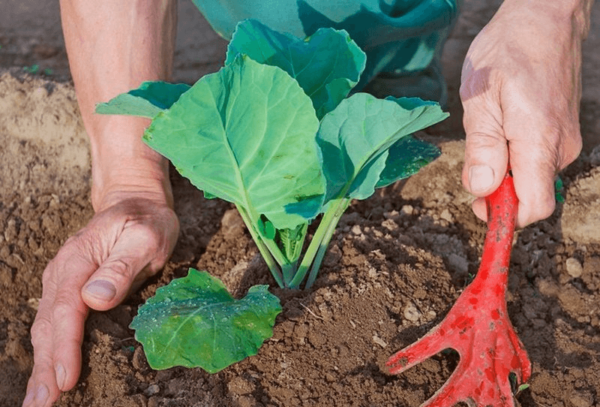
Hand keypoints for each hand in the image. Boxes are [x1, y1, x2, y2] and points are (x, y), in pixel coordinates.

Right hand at [23, 195, 178, 406]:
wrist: (136, 203)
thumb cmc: (146, 222)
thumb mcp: (145, 238)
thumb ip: (121, 267)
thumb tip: (95, 298)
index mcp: (80, 259)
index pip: (67, 308)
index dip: (65, 346)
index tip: (65, 378)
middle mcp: (63, 272)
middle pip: (49, 324)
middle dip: (44, 366)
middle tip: (39, 404)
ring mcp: (63, 281)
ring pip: (47, 326)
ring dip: (42, 363)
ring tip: (38, 399)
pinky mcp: (69, 289)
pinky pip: (55, 322)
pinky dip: (50, 349)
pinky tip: (51, 371)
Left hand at [460, 1, 588, 226]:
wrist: (544, 17)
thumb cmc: (508, 52)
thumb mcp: (480, 99)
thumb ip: (482, 148)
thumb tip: (482, 191)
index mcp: (539, 142)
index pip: (534, 206)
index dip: (506, 217)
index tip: (479, 208)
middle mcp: (560, 146)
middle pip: (530, 195)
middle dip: (498, 193)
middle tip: (473, 165)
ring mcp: (565, 138)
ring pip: (531, 176)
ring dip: (504, 171)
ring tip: (487, 132)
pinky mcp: (562, 130)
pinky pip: (536, 158)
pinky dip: (514, 156)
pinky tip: (501, 128)